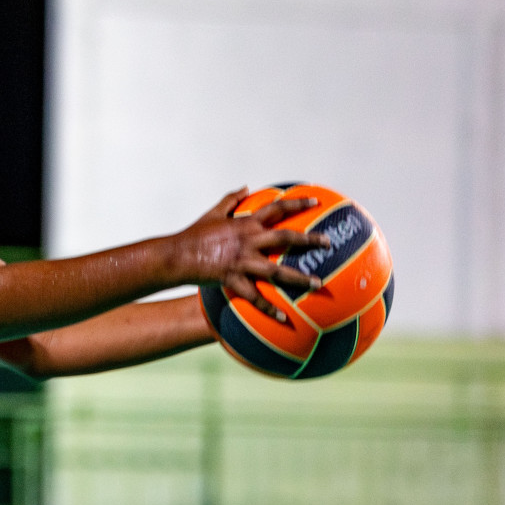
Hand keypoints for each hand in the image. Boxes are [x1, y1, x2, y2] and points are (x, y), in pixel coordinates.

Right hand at [175, 188, 330, 321]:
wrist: (176, 255)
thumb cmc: (194, 234)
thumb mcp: (213, 213)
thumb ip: (231, 200)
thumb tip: (246, 187)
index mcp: (245, 224)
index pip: (276, 209)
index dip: (298, 203)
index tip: (316, 202)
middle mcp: (249, 241)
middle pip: (286, 238)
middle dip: (310, 240)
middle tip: (328, 243)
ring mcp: (242, 262)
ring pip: (277, 271)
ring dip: (299, 278)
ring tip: (318, 284)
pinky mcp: (234, 280)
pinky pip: (255, 297)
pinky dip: (269, 308)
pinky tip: (283, 317)